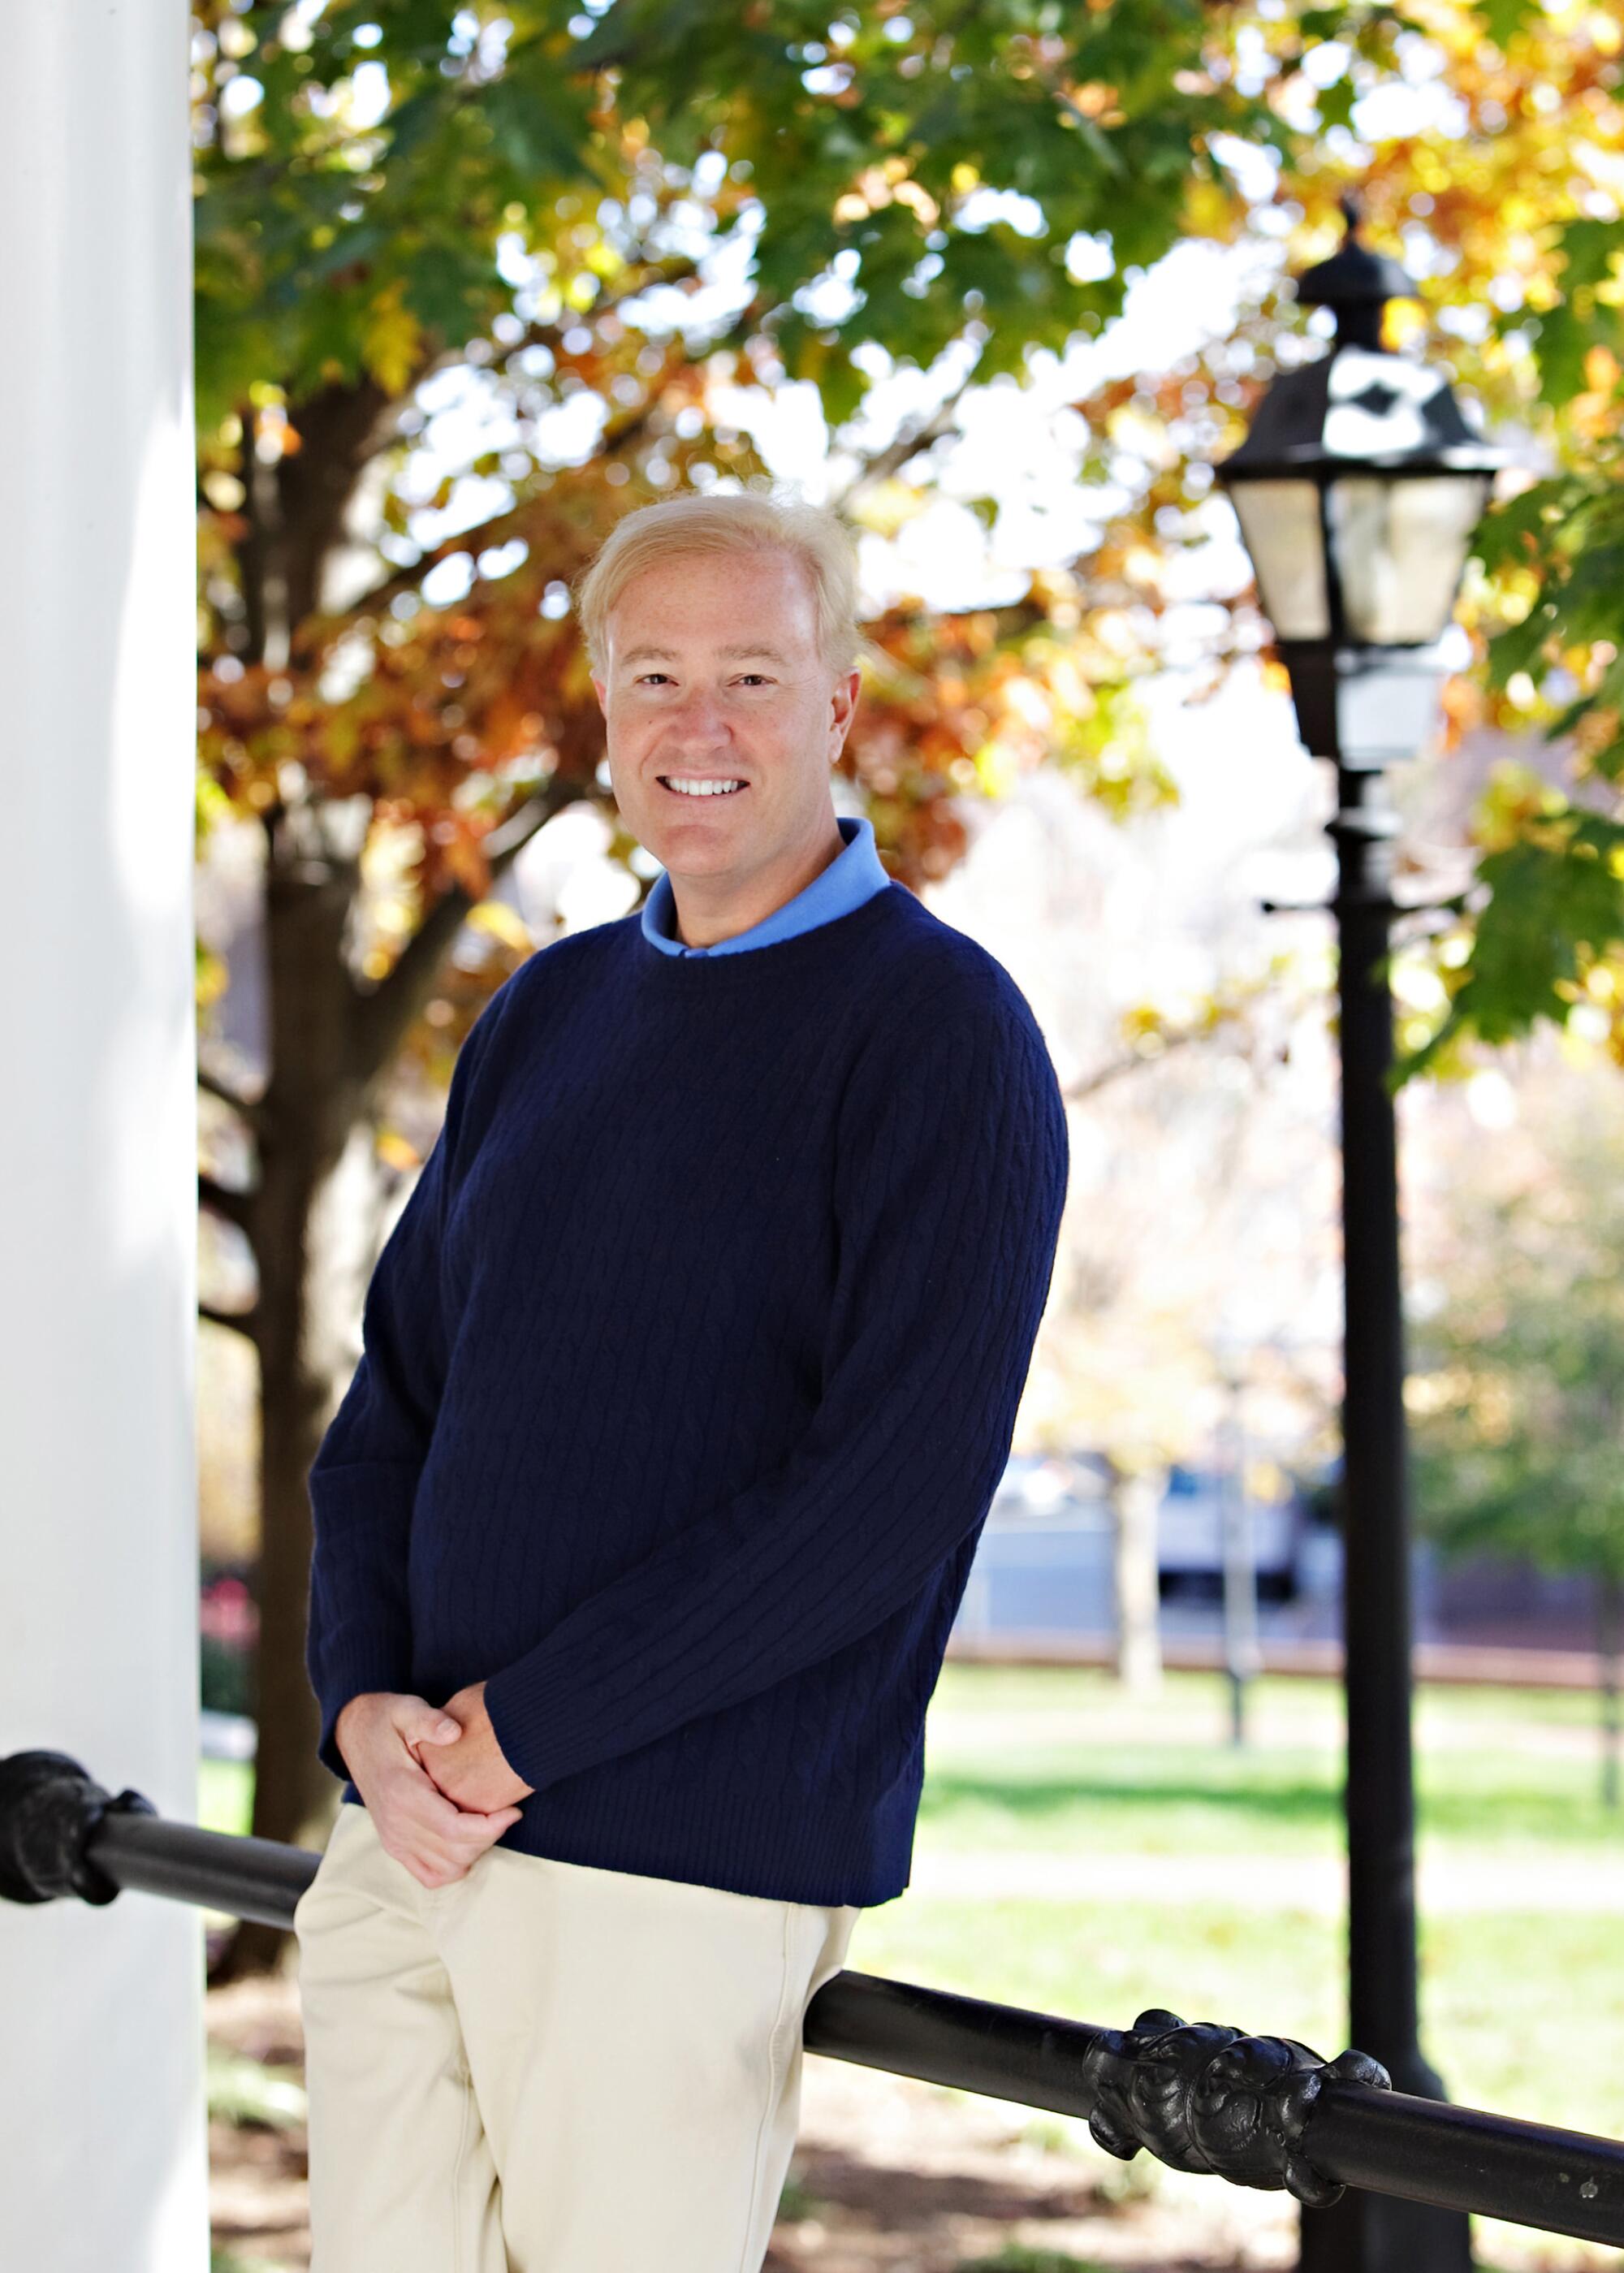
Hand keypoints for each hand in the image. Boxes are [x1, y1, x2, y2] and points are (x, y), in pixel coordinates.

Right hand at [334, 1691, 523, 1890]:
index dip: (490, 1827)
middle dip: (488, 1837)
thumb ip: (429, 1720)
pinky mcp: (394, 1845)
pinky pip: (429, 1875)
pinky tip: (467, 1840)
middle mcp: (395, 1824)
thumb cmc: (386, 1721)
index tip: (513, 1810)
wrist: (355, 1734)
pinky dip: (453, 1866)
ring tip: (488, 1823)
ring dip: (474, 1852)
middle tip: (505, 1812)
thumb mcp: (406, 1709)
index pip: (454, 1830)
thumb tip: (455, 1732)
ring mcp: (393, 1839)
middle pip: (455, 1854)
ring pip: (445, 1870)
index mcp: (402, 1793)